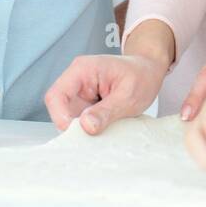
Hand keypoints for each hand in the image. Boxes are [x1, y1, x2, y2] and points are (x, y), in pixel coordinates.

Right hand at [43, 53, 165, 134]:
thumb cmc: (141, 76)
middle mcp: (76, 80)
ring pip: (69, 117)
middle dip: (75, 126)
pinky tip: (106, 126)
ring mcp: (79, 92)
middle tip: (96, 136)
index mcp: (82, 70)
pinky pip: (79, 120)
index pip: (56, 96)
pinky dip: (90, 127)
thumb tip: (86, 126)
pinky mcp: (85, 103)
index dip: (61, 117)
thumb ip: (106, 111)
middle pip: (60, 109)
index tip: (80, 132)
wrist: (149, 71)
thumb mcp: (129, 95)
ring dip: (84, 128)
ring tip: (107, 128)